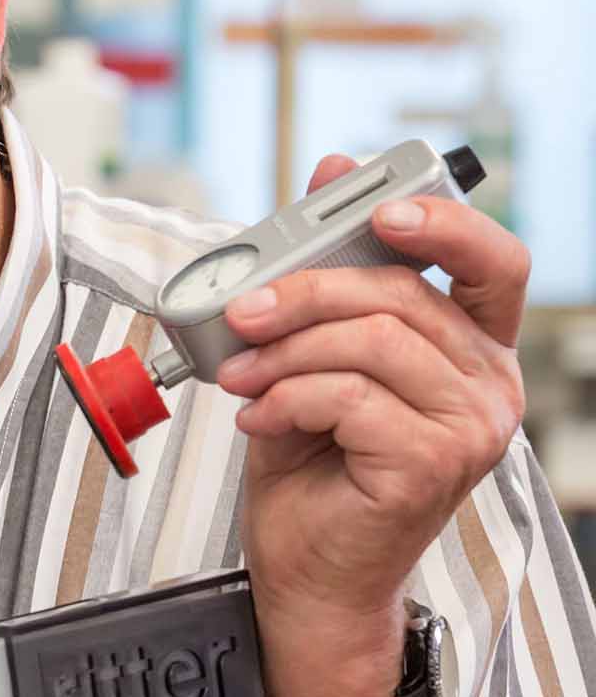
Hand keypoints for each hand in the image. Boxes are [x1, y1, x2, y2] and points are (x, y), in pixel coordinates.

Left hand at [216, 154, 529, 694]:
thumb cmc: (311, 465)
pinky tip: (259, 418)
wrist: (305, 565)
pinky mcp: (434, 462)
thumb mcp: (310, 351)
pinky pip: (350, 396)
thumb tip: (330, 169)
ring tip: (241, 377)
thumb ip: (327, 268)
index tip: (379, 208)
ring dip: (284, 351)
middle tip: (242, 311)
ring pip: (371, 341)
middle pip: (401, 294)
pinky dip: (286, 398)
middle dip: (304, 290)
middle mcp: (486, 382)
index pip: (494, 261)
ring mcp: (471, 425)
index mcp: (468, 345)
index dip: (446, 222)